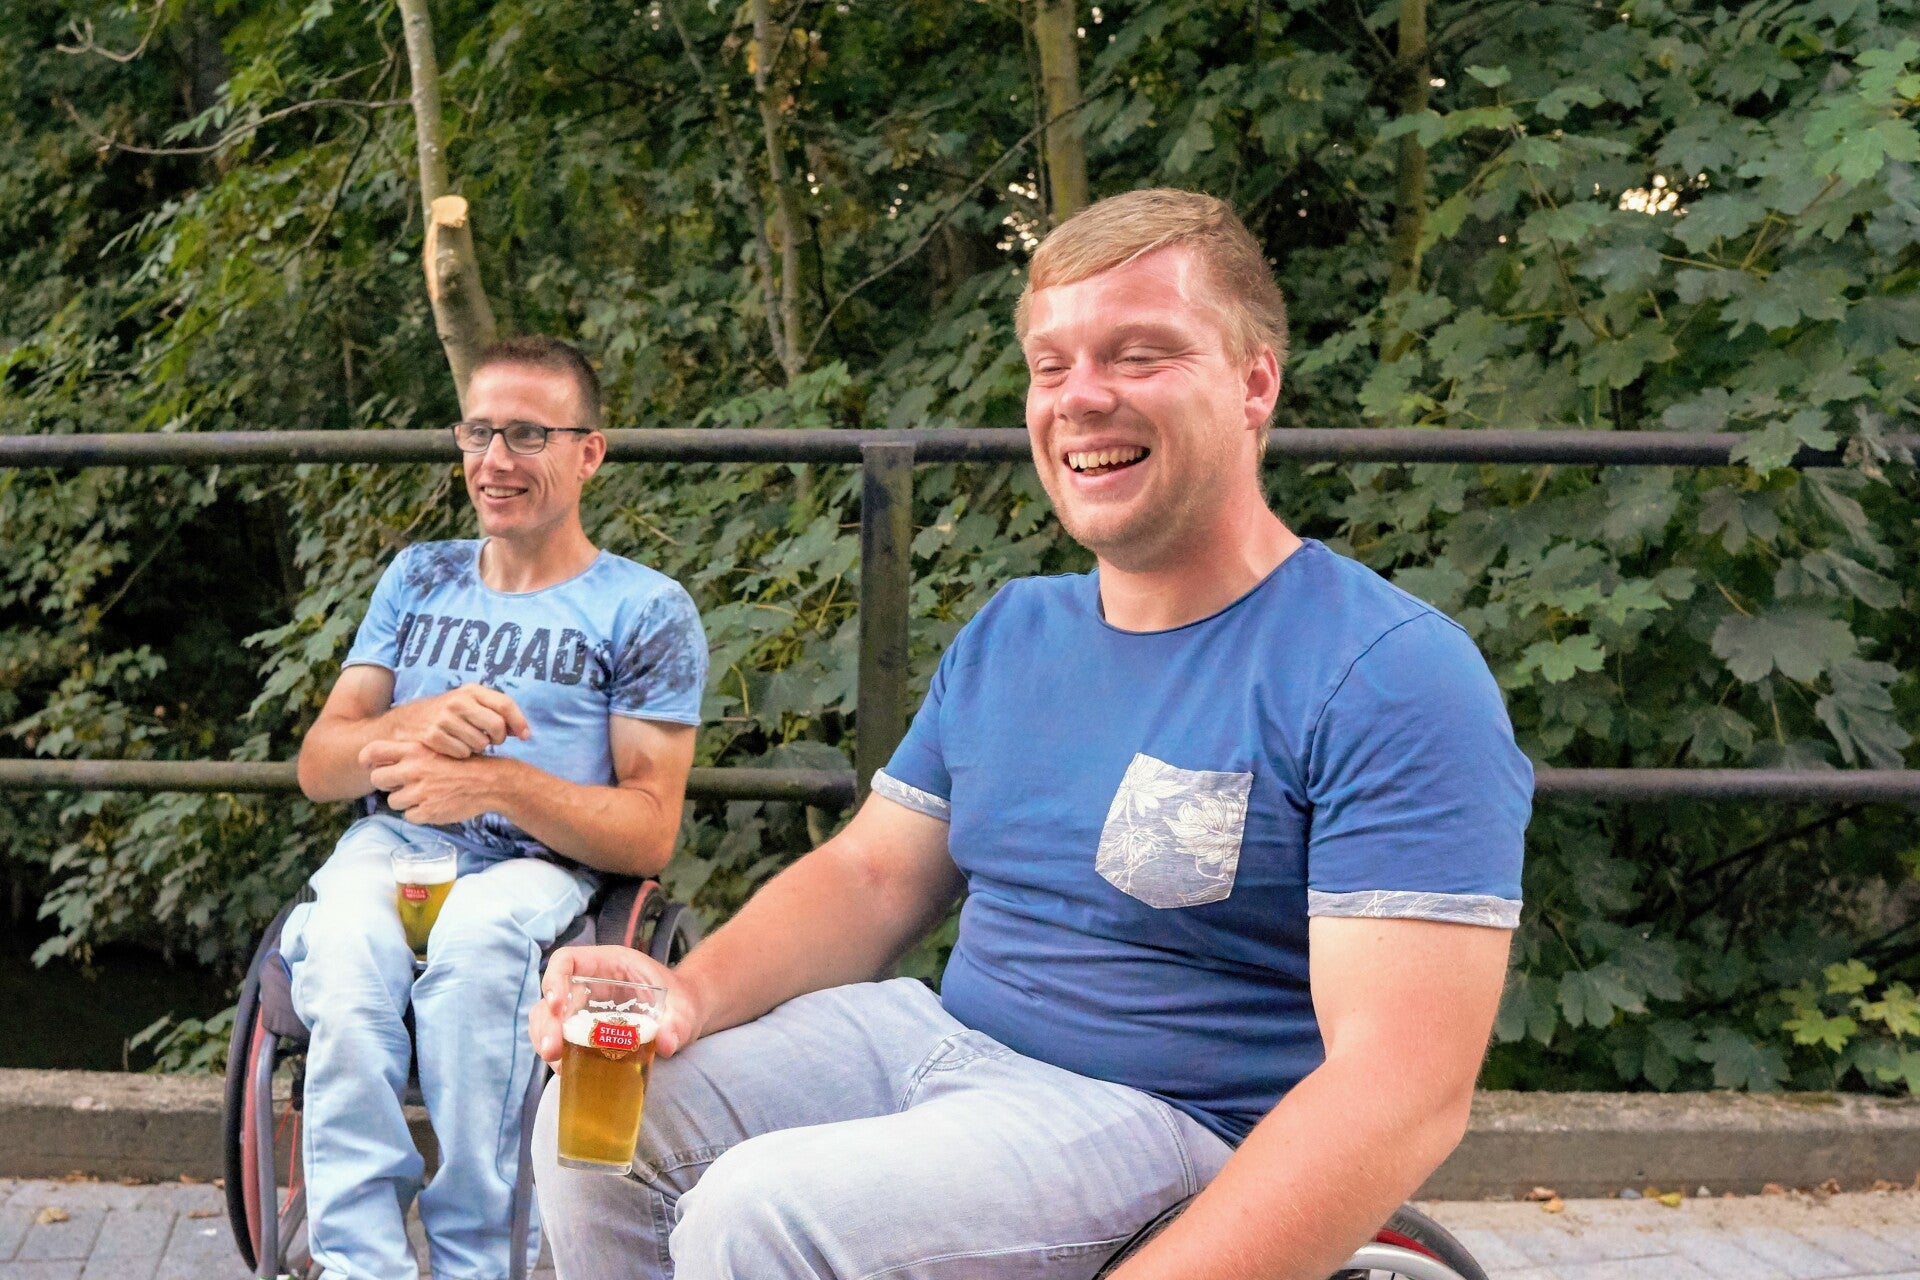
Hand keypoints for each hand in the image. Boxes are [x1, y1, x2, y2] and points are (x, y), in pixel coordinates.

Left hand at [360, 739, 492, 824]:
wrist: (490, 782)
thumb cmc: (462, 764)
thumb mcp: (437, 748)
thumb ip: (410, 752)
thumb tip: (381, 760)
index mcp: (415, 750)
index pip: (373, 751)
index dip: (367, 759)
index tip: (370, 765)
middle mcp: (414, 770)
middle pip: (378, 779)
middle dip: (387, 784)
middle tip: (403, 784)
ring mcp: (420, 792)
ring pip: (393, 801)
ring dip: (406, 800)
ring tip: (426, 794)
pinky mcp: (427, 812)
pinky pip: (410, 816)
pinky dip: (420, 813)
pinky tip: (435, 804)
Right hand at [392, 684, 530, 758]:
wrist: (405, 722)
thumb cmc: (447, 714)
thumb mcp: (470, 704)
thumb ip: (496, 712)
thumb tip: (524, 732)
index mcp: (471, 690)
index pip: (505, 704)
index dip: (519, 722)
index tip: (525, 736)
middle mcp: (458, 701)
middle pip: (497, 726)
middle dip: (499, 738)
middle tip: (491, 740)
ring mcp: (444, 718)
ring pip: (481, 743)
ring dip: (479, 747)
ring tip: (467, 741)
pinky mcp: (433, 736)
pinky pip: (463, 753)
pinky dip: (463, 754)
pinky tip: (454, 747)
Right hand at [530, 945, 703, 1066]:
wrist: (685, 1017)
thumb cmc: (681, 1002)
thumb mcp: (685, 1008)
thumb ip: (679, 1022)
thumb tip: (666, 1043)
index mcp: (608, 964)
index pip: (567, 960)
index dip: (554, 979)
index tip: (557, 1005)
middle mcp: (589, 986)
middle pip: (550, 997)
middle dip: (546, 1022)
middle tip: (552, 1049)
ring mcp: (583, 1010)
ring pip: (548, 1021)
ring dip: (545, 1041)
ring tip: (557, 1064)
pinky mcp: (584, 1034)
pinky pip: (561, 1042)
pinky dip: (558, 1057)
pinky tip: (566, 1072)